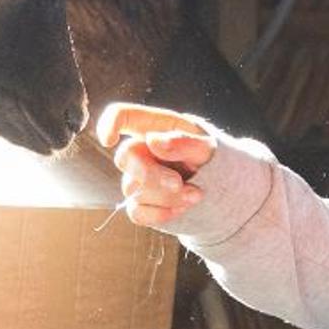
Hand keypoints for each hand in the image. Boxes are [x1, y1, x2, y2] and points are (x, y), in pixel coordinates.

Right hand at [96, 102, 216, 229]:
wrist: (219, 190)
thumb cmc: (210, 159)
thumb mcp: (207, 147)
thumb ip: (183, 141)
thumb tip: (153, 140)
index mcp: (154, 127)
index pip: (122, 115)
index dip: (109, 124)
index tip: (109, 141)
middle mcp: (141, 150)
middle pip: (125, 157)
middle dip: (150, 174)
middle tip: (178, 184)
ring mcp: (137, 179)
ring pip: (135, 190)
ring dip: (168, 196)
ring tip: (195, 194)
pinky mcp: (140, 204)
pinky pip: (137, 212)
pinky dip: (162, 213)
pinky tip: (182, 207)